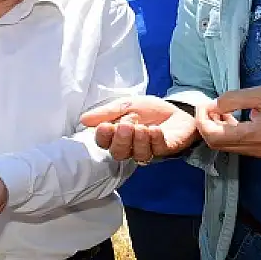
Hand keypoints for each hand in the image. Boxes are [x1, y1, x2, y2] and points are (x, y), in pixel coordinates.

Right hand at [80, 96, 200, 161]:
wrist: (176, 109)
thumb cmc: (149, 110)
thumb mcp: (126, 104)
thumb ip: (107, 112)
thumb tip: (84, 120)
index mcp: (117, 136)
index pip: (104, 143)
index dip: (103, 137)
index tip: (104, 126)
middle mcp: (130, 147)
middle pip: (118, 153)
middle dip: (120, 140)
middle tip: (125, 125)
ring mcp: (148, 150)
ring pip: (137, 155)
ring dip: (138, 140)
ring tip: (142, 127)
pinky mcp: (165, 150)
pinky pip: (158, 149)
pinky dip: (155, 139)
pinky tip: (154, 129)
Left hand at [198, 86, 260, 158]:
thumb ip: (235, 99)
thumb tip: (214, 105)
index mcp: (256, 135)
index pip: (215, 137)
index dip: (203, 121)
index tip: (204, 105)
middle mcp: (256, 150)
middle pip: (218, 145)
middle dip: (207, 125)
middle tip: (209, 107)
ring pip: (228, 147)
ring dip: (218, 130)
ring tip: (221, 110)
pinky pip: (240, 147)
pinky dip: (230, 134)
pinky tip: (234, 119)